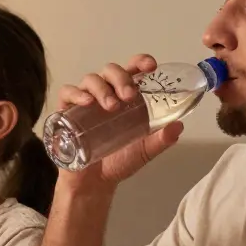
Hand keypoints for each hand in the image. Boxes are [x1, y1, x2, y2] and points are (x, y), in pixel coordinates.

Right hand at [55, 54, 182, 192]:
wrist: (94, 184)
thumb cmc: (118, 161)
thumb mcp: (144, 150)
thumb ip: (161, 140)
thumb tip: (178, 126)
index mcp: (125, 98)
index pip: (132, 70)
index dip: (140, 62)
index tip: (151, 66)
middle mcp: (105, 95)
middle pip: (110, 70)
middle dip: (121, 78)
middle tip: (129, 96)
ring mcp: (85, 102)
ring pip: (91, 79)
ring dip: (103, 89)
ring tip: (112, 106)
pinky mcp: (67, 112)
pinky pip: (67, 93)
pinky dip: (77, 94)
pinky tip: (87, 102)